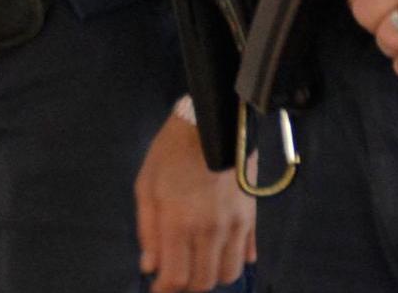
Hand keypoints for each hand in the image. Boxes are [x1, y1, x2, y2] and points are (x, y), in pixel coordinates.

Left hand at [135, 114, 253, 291]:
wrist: (212, 120)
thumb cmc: (171, 151)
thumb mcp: (146, 185)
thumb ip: (148, 230)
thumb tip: (149, 266)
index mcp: (179, 223)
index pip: (176, 278)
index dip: (164, 291)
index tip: (157, 290)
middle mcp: (211, 230)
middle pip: (204, 282)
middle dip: (187, 286)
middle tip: (176, 277)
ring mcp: (235, 224)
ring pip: (229, 273)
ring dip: (211, 276)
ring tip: (197, 265)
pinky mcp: (251, 215)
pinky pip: (247, 253)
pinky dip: (234, 260)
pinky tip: (220, 253)